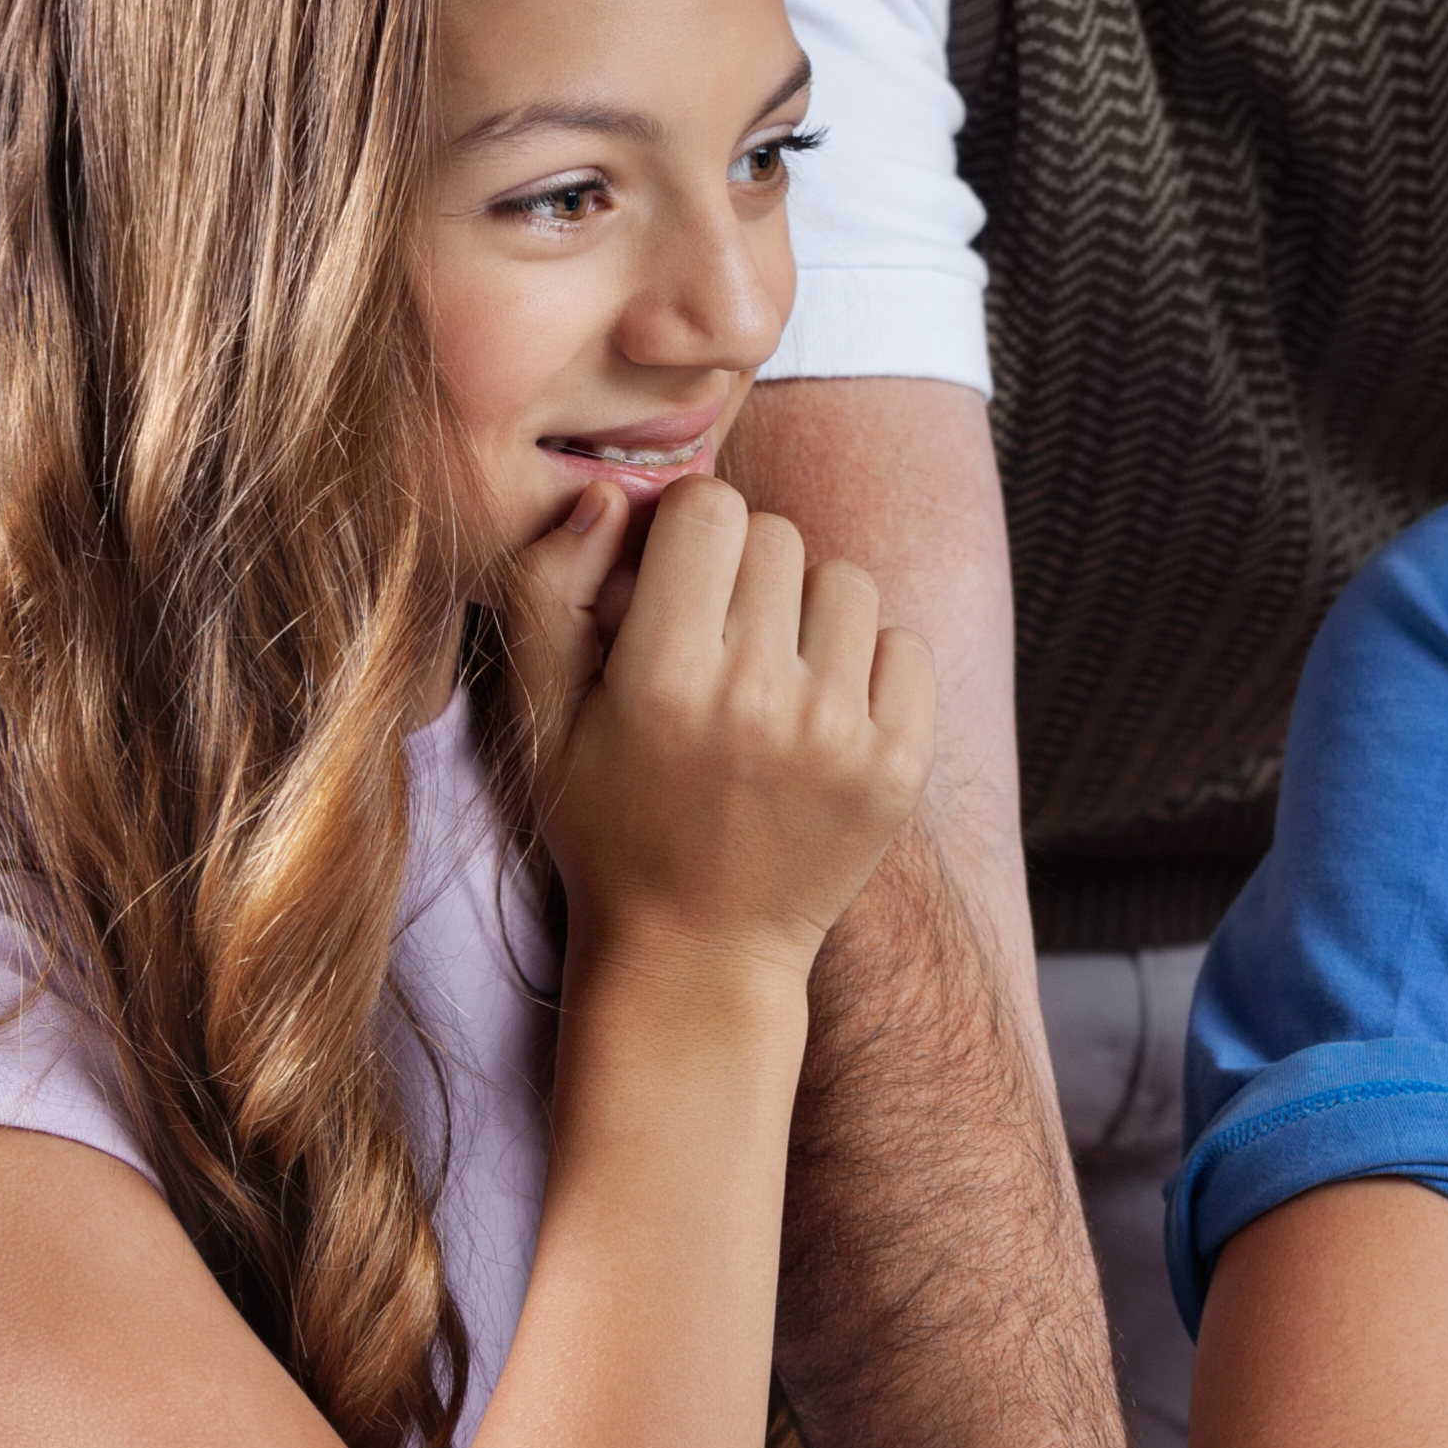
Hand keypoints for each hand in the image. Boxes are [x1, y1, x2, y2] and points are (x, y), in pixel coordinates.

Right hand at [517, 474, 934, 976]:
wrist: (698, 954)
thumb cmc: (608, 826)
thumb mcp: (543, 720)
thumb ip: (548, 594)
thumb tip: (610, 493)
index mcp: (663, 676)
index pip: (710, 508)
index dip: (690, 529)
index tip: (677, 577)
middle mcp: (758, 698)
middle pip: (779, 536)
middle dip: (745, 570)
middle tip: (718, 638)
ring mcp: (839, 733)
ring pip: (846, 582)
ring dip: (810, 612)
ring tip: (771, 677)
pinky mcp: (900, 765)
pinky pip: (905, 645)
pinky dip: (870, 664)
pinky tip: (822, 714)